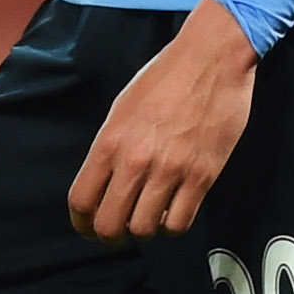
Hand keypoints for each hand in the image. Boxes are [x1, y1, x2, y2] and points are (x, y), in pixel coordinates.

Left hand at [69, 0, 259, 237]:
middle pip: (110, 224)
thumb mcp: (122, 109)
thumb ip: (110, 149)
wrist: (211, 59)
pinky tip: (173, 211)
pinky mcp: (202, 176)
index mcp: (110, 142)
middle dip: (110, 234)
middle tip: (118, 231)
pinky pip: (179, 223)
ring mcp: (170, 170)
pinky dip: (172, 225)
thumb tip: (104, 184)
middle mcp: (136, 160)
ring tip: (149, 217)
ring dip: (144, 230)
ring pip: (145, 229)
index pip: (82, 201)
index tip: (88, 227)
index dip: (82, 223)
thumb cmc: (165, 78)